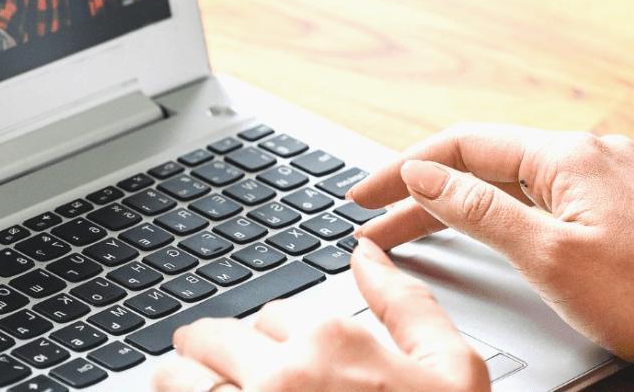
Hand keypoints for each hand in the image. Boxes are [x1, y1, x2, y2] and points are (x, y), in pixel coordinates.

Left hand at [154, 238, 488, 391]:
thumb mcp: (454, 373)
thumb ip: (407, 306)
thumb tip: (367, 254)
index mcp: (334, 342)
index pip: (275, 314)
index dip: (277, 335)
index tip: (283, 355)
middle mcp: (281, 375)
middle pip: (215, 338)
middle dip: (213, 348)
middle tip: (215, 365)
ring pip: (179, 376)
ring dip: (180, 379)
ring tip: (182, 383)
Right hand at [348, 124, 633, 370]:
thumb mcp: (549, 256)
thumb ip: (478, 210)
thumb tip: (423, 173)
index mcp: (566, 156)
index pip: (462, 145)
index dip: (403, 169)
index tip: (364, 195)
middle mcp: (585, 155)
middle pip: (481, 164)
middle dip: (421, 194)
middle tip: (372, 223)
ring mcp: (603, 178)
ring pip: (508, 182)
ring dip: (455, 205)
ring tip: (405, 233)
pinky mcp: (615, 205)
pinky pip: (538, 197)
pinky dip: (496, 213)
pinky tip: (475, 229)